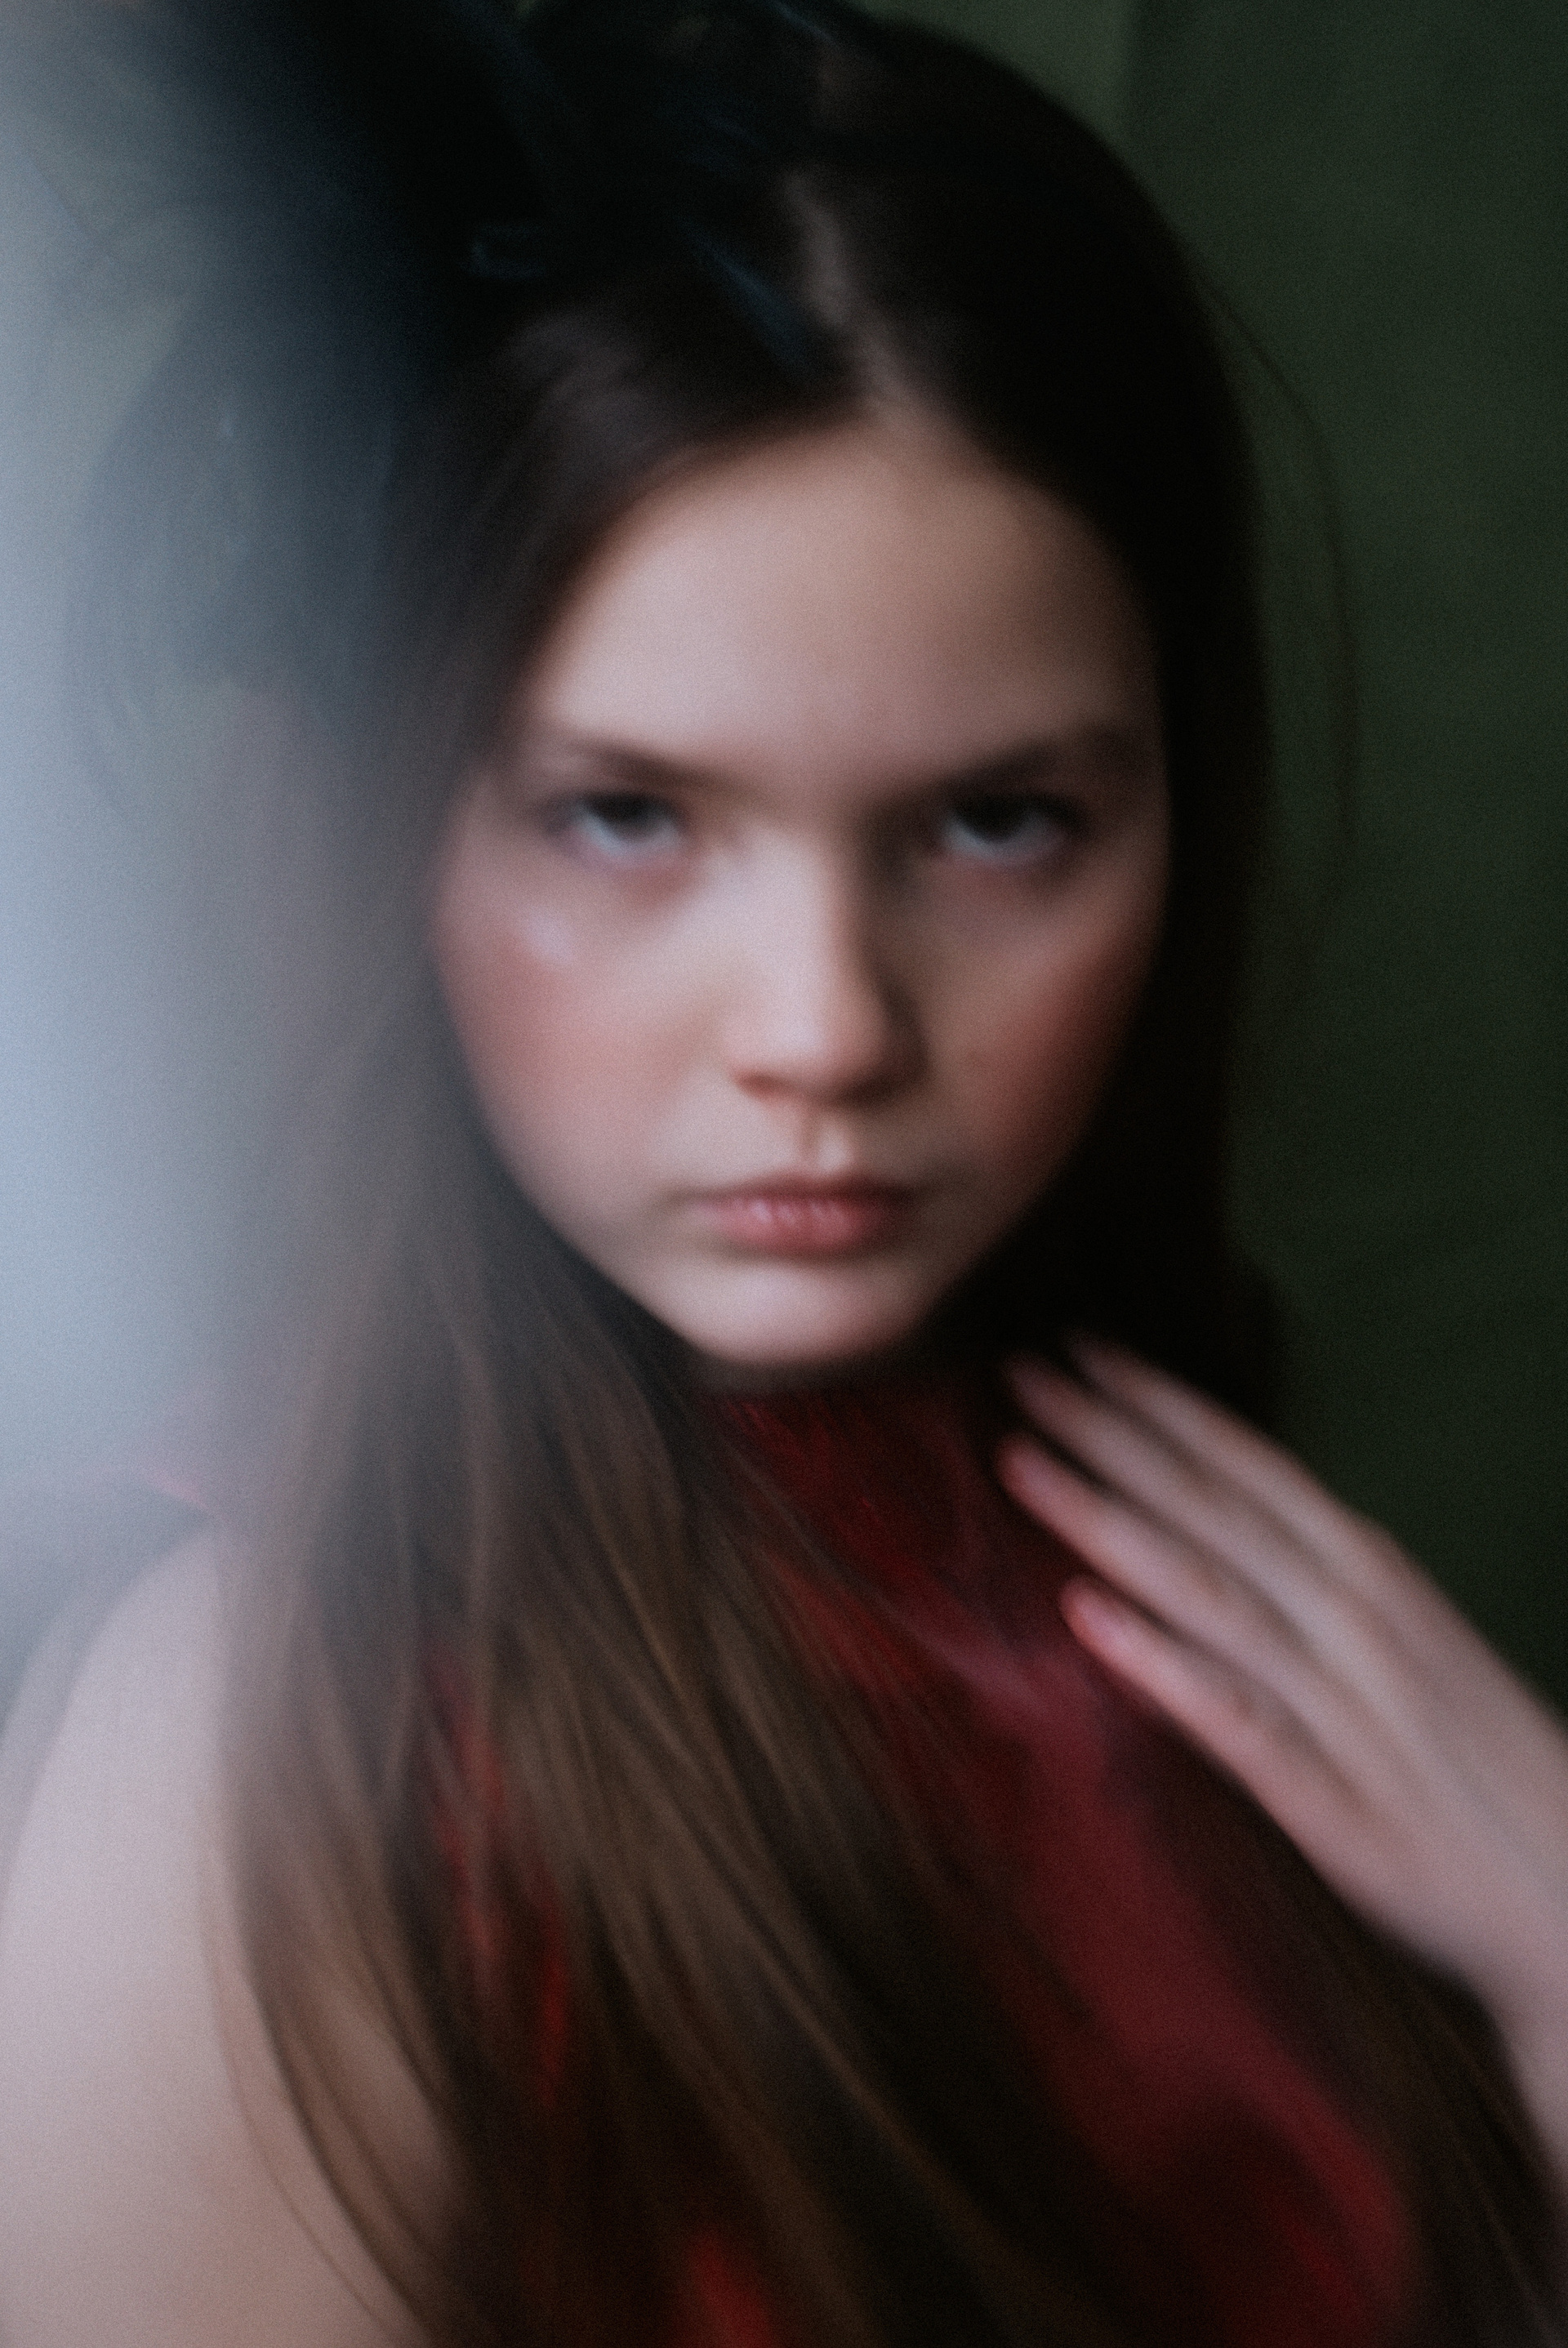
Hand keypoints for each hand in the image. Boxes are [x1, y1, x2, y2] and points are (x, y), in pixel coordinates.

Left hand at [999, 1339, 1567, 2168]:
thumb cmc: (1473, 1757)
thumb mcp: (1399, 1636)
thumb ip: (1306, 1581)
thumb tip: (1203, 1523)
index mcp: (1368, 1568)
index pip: (1247, 1464)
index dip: (1160, 1403)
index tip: (1082, 1347)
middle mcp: (1353, 1617)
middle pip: (1211, 1509)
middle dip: (1110, 1436)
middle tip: (1019, 1375)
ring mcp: (1342, 1706)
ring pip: (1208, 1594)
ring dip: (1108, 1523)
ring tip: (1023, 1466)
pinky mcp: (1332, 1805)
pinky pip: (1233, 1721)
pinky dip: (1159, 1665)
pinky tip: (1082, 1620)